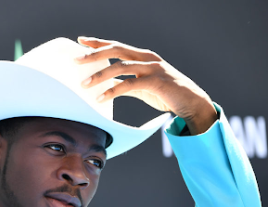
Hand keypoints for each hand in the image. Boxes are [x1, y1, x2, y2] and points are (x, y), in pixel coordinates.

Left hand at [75, 37, 216, 134]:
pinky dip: (113, 90)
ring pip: (120, 66)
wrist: (191, 103)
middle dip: (94, 54)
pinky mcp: (156, 82)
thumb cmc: (166, 94)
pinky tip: (100, 98)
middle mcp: (146, 58)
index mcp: (142, 56)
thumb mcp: (142, 86)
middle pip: (116, 50)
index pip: (116, 46)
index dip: (98, 42)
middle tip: (76, 60)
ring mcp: (152, 68)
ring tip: (83, 84)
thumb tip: (108, 84)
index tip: (81, 41)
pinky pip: (129, 84)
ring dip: (100, 75)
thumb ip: (126, 83)